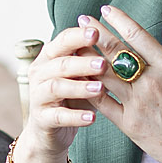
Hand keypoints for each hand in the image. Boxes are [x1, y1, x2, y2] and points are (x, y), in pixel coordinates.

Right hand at [15, 22, 102, 162]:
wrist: (49, 130)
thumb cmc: (71, 98)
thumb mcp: (83, 77)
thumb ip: (94, 62)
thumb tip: (123, 47)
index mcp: (49, 57)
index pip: (62, 41)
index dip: (79, 36)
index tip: (97, 33)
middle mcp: (40, 73)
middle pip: (60, 63)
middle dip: (82, 62)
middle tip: (103, 63)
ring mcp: (38, 96)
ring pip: (56, 87)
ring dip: (79, 87)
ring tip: (100, 89)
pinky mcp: (41, 119)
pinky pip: (58, 116)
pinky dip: (75, 117)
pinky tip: (92, 118)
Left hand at [87, 4, 161, 162]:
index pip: (138, 36)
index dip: (119, 21)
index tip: (105, 10)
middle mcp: (152, 82)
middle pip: (117, 52)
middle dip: (96, 33)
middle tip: (82, 20)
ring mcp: (139, 103)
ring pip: (105, 75)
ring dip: (87, 58)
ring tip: (74, 45)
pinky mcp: (130, 124)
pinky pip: (104, 103)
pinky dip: (90, 89)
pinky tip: (78, 78)